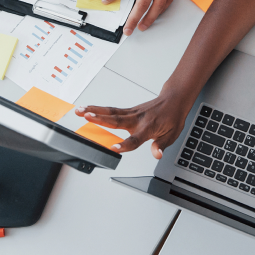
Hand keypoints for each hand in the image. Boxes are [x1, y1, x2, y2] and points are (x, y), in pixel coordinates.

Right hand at [75, 86, 192, 157]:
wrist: (174, 99)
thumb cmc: (172, 116)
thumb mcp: (172, 134)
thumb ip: (161, 145)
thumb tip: (157, 154)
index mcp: (148, 128)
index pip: (134, 139)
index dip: (124, 145)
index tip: (113, 148)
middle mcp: (138, 119)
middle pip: (116, 120)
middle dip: (100, 119)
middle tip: (86, 116)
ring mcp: (132, 113)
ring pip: (111, 112)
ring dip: (95, 110)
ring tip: (80, 110)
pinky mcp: (129, 110)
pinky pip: (113, 109)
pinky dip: (100, 109)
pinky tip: (88, 109)